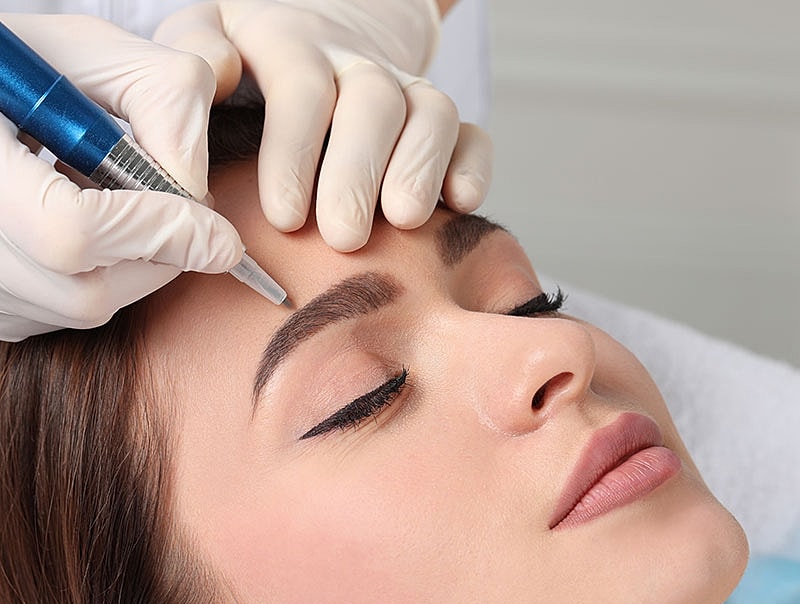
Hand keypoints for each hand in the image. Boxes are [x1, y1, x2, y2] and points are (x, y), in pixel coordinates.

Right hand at [0, 14, 242, 340]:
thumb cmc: (24, 69)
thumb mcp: (87, 53)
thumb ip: (158, 96)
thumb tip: (198, 191)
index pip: (72, 232)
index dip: (157, 233)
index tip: (219, 233)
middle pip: (84, 292)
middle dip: (158, 257)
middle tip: (183, 218)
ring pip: (81, 309)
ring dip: (135, 268)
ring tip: (126, 209)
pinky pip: (64, 316)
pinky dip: (103, 278)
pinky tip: (95, 229)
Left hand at [155, 0, 492, 251]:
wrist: (310, 35)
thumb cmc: (246, 66)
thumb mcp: (206, 42)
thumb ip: (194, 56)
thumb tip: (217, 73)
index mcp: (292, 45)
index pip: (302, 88)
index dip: (296, 152)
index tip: (286, 217)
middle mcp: (355, 65)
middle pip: (374, 101)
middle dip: (359, 173)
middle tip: (343, 237)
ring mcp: (403, 90)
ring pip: (431, 111)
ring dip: (421, 168)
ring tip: (403, 220)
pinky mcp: (435, 122)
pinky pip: (471, 133)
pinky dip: (472, 167)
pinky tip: (460, 203)